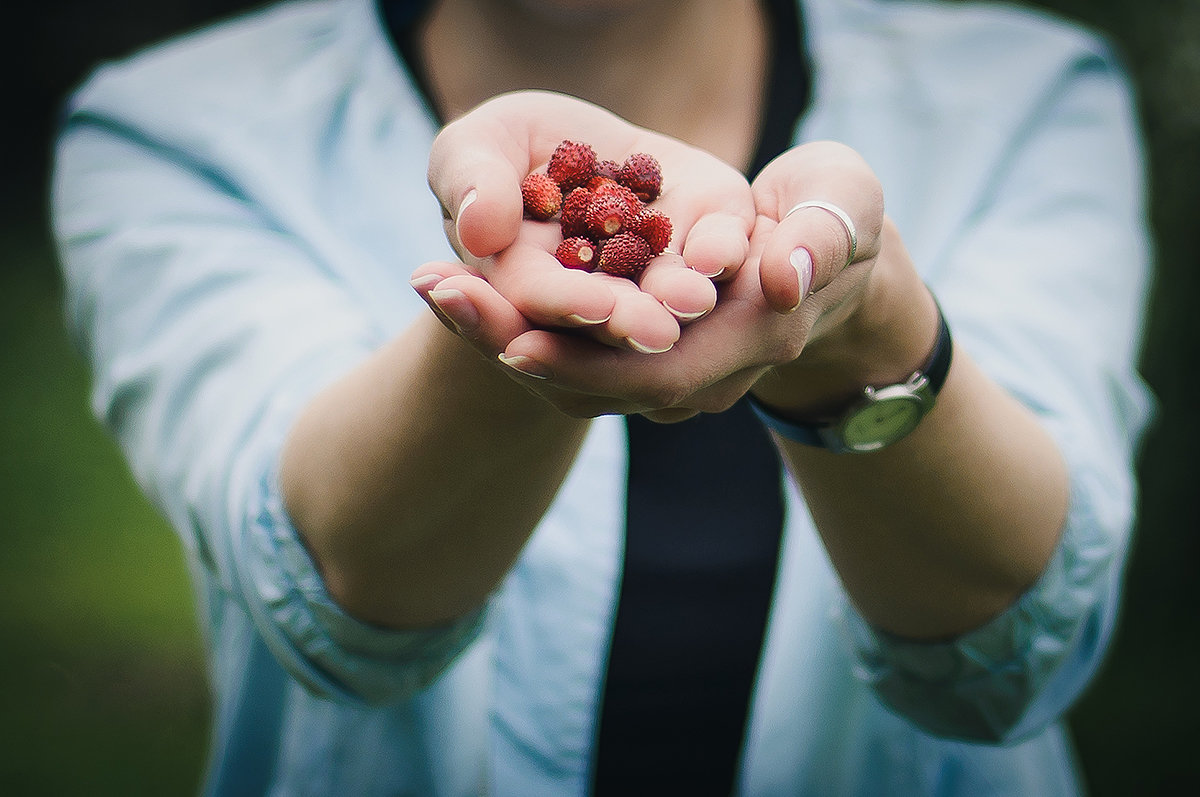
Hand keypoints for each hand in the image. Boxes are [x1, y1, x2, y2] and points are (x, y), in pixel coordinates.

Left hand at [413, 139, 889, 422]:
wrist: (826, 250)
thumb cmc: (837, 213)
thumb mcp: (848, 204)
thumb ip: (825, 235)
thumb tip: (780, 277)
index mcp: (750, 340)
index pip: (659, 373)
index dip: (587, 363)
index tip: (512, 341)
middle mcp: (701, 376)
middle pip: (592, 382)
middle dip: (510, 342)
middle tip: (436, 292)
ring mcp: (669, 373)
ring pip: (570, 371)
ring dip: (496, 332)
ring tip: (431, 284)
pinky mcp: (640, 353)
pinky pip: (567, 346)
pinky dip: (512, 318)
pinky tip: (458, 283)